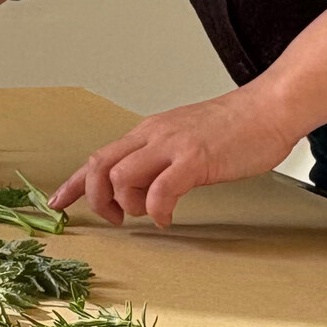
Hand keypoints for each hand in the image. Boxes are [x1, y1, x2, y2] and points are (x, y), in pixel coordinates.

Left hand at [48, 84, 298, 227]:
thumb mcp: (185, 140)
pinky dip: (156, 211)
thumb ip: (161, 160)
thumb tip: (145, 188)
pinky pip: (159, 191)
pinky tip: (167, 218)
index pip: (98, 157)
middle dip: (92, 197)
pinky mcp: (194, 160)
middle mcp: (153, 136)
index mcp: (148, 132)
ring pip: (120, 178)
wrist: (270, 107)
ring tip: (149, 213)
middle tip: (112, 218)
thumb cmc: (236, 127)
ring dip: (127, 205)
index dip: (72, 183)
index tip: (56, 203)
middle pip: (98, 166)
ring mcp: (172, 146)